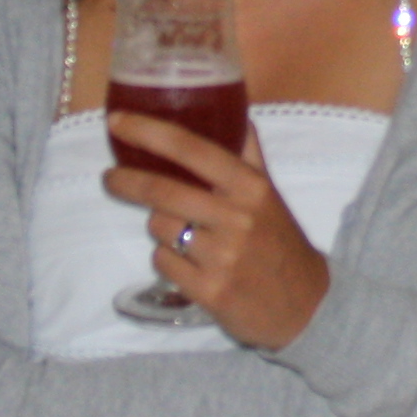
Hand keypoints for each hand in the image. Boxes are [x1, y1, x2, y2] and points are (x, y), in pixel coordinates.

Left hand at [102, 116, 331, 349]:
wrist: (306, 305)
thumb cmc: (280, 242)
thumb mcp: (270, 194)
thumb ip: (248, 153)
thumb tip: (234, 111)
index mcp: (251, 187)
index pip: (192, 148)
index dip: (149, 132)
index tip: (117, 122)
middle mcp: (236, 218)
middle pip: (162, 191)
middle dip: (126, 181)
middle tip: (110, 177)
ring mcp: (222, 257)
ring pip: (159, 228)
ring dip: (160, 228)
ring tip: (182, 235)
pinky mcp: (209, 291)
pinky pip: (163, 263)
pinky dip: (167, 261)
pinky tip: (189, 264)